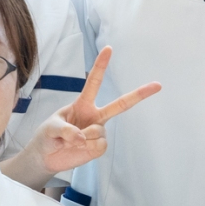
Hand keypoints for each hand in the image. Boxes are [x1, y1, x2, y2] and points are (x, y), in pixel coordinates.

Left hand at [33, 46, 161, 173]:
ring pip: (99, 132)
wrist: (47, 157)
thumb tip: (81, 137)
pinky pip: (100, 146)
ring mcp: (99, 131)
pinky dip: (87, 148)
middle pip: (120, 104)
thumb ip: (64, 129)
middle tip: (157, 85)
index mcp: (82, 104)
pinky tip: (79, 149)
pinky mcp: (100, 147)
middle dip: (139, 94)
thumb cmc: (48, 136)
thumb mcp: (50, 127)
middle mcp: (95, 115)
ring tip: (71, 142)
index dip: (101, 66)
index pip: (94, 83)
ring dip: (83, 138)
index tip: (109, 48)